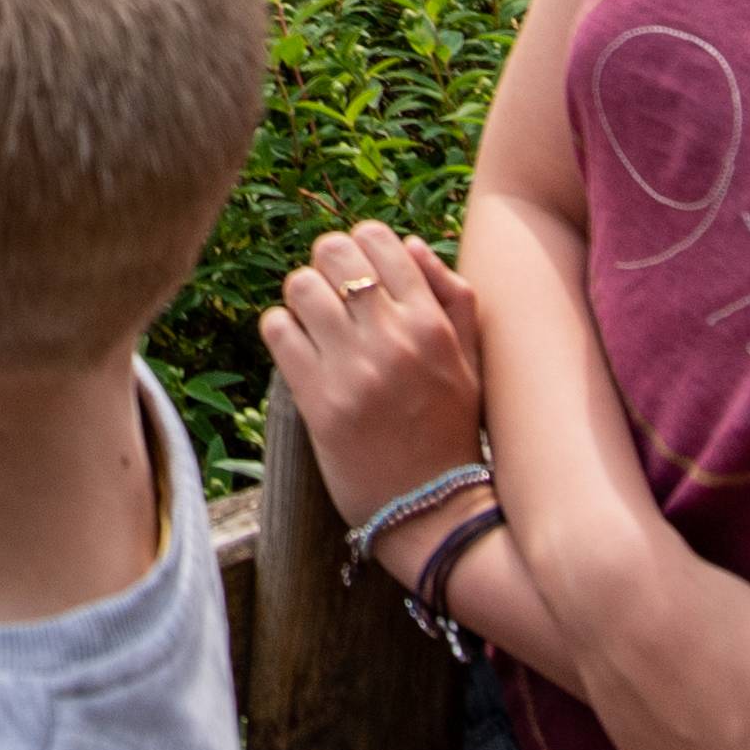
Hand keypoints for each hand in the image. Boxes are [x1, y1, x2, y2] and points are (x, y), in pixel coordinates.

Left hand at [258, 221, 485, 524]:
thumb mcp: (472, 362)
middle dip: (325, 264)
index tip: (358, 269)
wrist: (430, 510)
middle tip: (330, 293)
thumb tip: (408, 243)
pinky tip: (299, 351)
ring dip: (301, 299)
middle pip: (332, 252)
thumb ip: (453, 297)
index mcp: (432, 324)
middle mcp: (394, 339)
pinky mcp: (319, 401)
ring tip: (313, 323)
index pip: (379, 239)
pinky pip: (277, 330)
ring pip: (300, 285)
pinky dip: (281, 331)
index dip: (359, 244)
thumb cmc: (451, 431)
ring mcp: (354, 370)